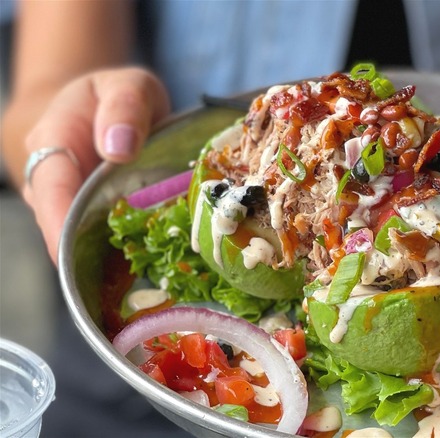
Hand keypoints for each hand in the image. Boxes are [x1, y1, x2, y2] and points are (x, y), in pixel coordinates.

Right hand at [22, 67, 169, 263]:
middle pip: (57, 219)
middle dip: (79, 250)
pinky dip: (115, 250)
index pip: (50, 185)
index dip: (58, 220)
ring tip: (134, 273)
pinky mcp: (83, 214)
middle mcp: (50, 175)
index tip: (69, 251)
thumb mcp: (129, 86)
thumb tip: (119, 147)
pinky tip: (142, 265)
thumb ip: (126, 107)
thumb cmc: (117, 96)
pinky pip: (94, 236)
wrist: (103, 105)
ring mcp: (63, 199)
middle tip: (110, 281)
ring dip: (100, 255)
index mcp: (54, 138)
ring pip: (74, 233)